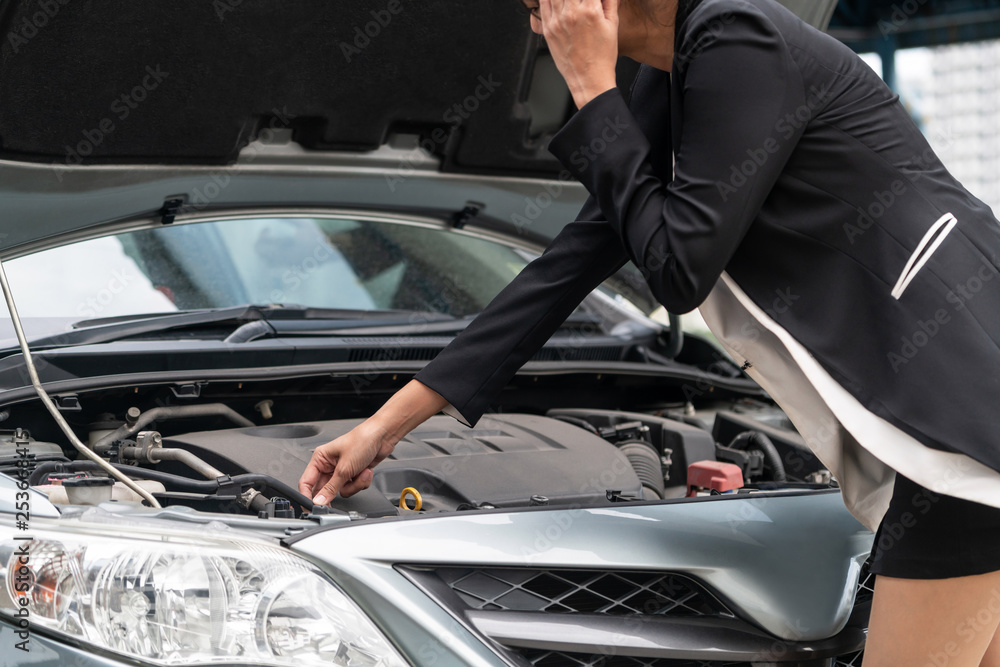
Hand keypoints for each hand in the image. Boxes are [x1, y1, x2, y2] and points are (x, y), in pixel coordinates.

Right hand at [297, 379, 448, 505]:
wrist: (382, 436)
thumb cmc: (361, 441)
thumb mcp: (344, 468)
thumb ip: (331, 488)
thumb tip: (319, 501)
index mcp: (320, 459)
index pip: (307, 482)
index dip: (307, 496)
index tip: (311, 507)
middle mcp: (329, 465)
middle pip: (325, 489)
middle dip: (337, 491)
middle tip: (338, 497)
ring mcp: (342, 470)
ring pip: (341, 490)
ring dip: (353, 485)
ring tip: (360, 473)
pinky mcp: (353, 474)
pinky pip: (353, 487)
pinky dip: (360, 482)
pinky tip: (365, 471)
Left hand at [538, 0, 619, 107]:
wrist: (589, 79)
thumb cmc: (603, 56)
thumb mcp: (612, 25)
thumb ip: (609, 1)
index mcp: (591, 11)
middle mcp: (572, 14)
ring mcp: (557, 21)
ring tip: (567, 1)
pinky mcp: (548, 29)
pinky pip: (542, 5)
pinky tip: (552, 0)